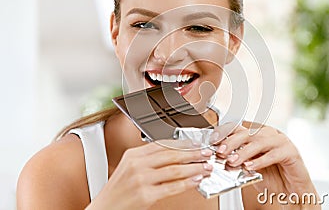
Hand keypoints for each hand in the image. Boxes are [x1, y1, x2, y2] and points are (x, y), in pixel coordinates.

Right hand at [87, 140, 212, 209]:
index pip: (163, 144)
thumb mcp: (129, 168)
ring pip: (175, 170)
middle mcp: (137, 164)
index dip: (183, 143)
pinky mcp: (146, 195)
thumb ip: (147, 159)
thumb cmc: (117, 191)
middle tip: (205, 153)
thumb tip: (174, 154)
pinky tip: (195, 180)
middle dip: (192, 153)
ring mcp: (141, 180)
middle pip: (171, 154)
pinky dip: (187, 183)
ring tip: (205, 166)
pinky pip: (172, 187)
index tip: (196, 143)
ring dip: (194, 167)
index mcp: (133, 154)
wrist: (103, 209)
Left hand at [211, 122, 319, 207]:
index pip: (239, 128)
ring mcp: (281, 141)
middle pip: (248, 133)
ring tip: (232, 161)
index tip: (213, 140)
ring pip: (260, 141)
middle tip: (220, 152)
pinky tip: (250, 167)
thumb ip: (239, 159)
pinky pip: (274, 154)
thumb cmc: (272, 178)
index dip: (225, 132)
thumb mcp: (250, 167)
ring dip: (244, 152)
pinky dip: (260, 161)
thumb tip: (221, 156)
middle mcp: (269, 135)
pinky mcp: (291, 152)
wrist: (293, 192)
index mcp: (258, 135)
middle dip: (231, 142)